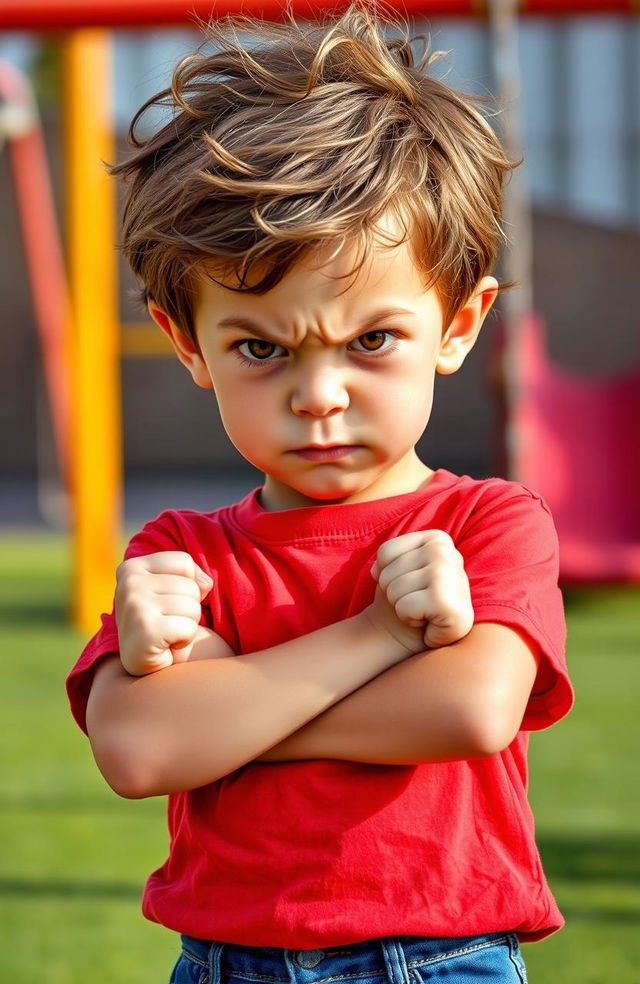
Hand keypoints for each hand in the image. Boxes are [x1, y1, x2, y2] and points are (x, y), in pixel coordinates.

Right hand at [115, 551, 214, 675]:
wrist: (144, 664)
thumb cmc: (163, 622)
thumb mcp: (173, 588)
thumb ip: (191, 576)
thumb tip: (206, 583)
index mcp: (131, 567)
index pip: (184, 562)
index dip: (187, 584)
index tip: (167, 601)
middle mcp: (128, 583)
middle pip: (191, 585)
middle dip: (188, 607)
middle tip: (167, 623)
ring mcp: (134, 605)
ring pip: (193, 606)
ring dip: (188, 624)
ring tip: (168, 633)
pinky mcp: (145, 630)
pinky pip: (189, 627)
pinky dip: (185, 640)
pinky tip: (167, 646)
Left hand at [370, 530, 472, 650]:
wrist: (425, 632)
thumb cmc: (409, 596)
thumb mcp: (399, 565)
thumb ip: (388, 557)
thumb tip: (375, 570)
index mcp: (438, 539)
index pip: (385, 552)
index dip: (386, 572)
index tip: (409, 583)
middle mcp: (447, 552)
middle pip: (388, 572)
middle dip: (394, 591)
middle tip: (415, 600)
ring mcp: (450, 575)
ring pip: (393, 589)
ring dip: (400, 606)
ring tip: (420, 609)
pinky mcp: (447, 602)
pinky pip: (403, 607)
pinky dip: (408, 618)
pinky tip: (426, 620)